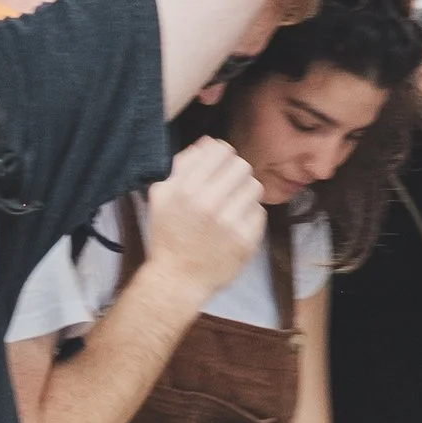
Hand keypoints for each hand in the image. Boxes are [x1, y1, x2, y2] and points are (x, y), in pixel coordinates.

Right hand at [144, 139, 267, 298]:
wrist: (177, 279)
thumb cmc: (168, 235)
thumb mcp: (162, 196)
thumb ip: (183, 165)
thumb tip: (207, 143)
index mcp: (186, 189)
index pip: (221, 151)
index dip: (221, 155)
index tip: (219, 166)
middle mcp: (209, 203)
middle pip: (242, 166)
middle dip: (235, 173)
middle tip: (228, 186)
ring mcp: (230, 222)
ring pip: (254, 187)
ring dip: (244, 193)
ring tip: (233, 204)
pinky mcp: (246, 240)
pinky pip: (259, 212)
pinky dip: (249, 215)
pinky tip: (236, 224)